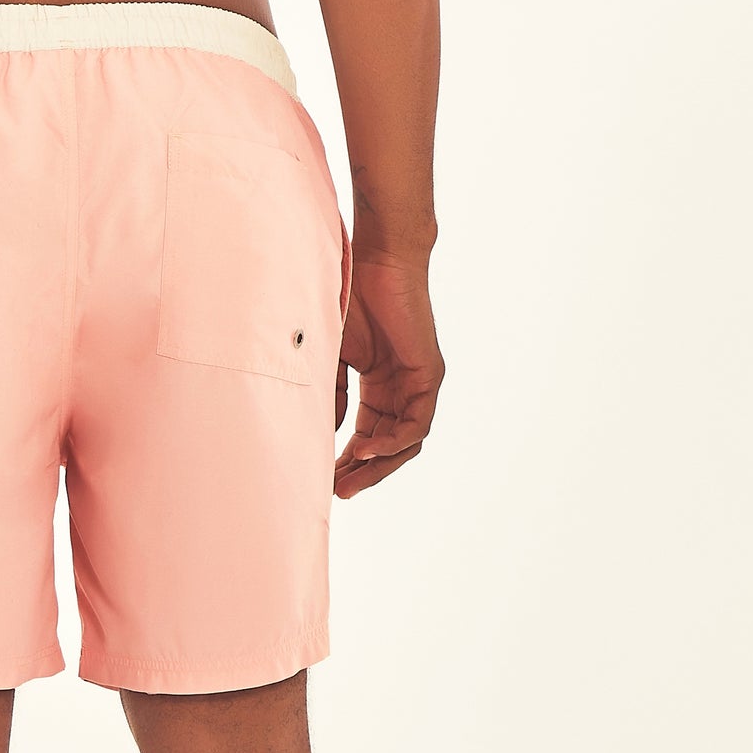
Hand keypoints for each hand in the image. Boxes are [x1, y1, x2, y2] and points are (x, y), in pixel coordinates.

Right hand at [334, 248, 443, 498]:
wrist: (378, 259)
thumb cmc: (352, 296)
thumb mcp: (334, 353)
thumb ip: (334, 392)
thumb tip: (327, 432)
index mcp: (379, 384)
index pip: (368, 434)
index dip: (348, 459)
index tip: (323, 478)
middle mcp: (402, 388)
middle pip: (388, 446)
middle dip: (362, 472)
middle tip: (336, 493)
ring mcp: (418, 383)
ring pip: (404, 441)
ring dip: (378, 465)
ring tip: (348, 479)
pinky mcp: (429, 375)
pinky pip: (417, 423)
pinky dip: (393, 440)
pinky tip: (365, 449)